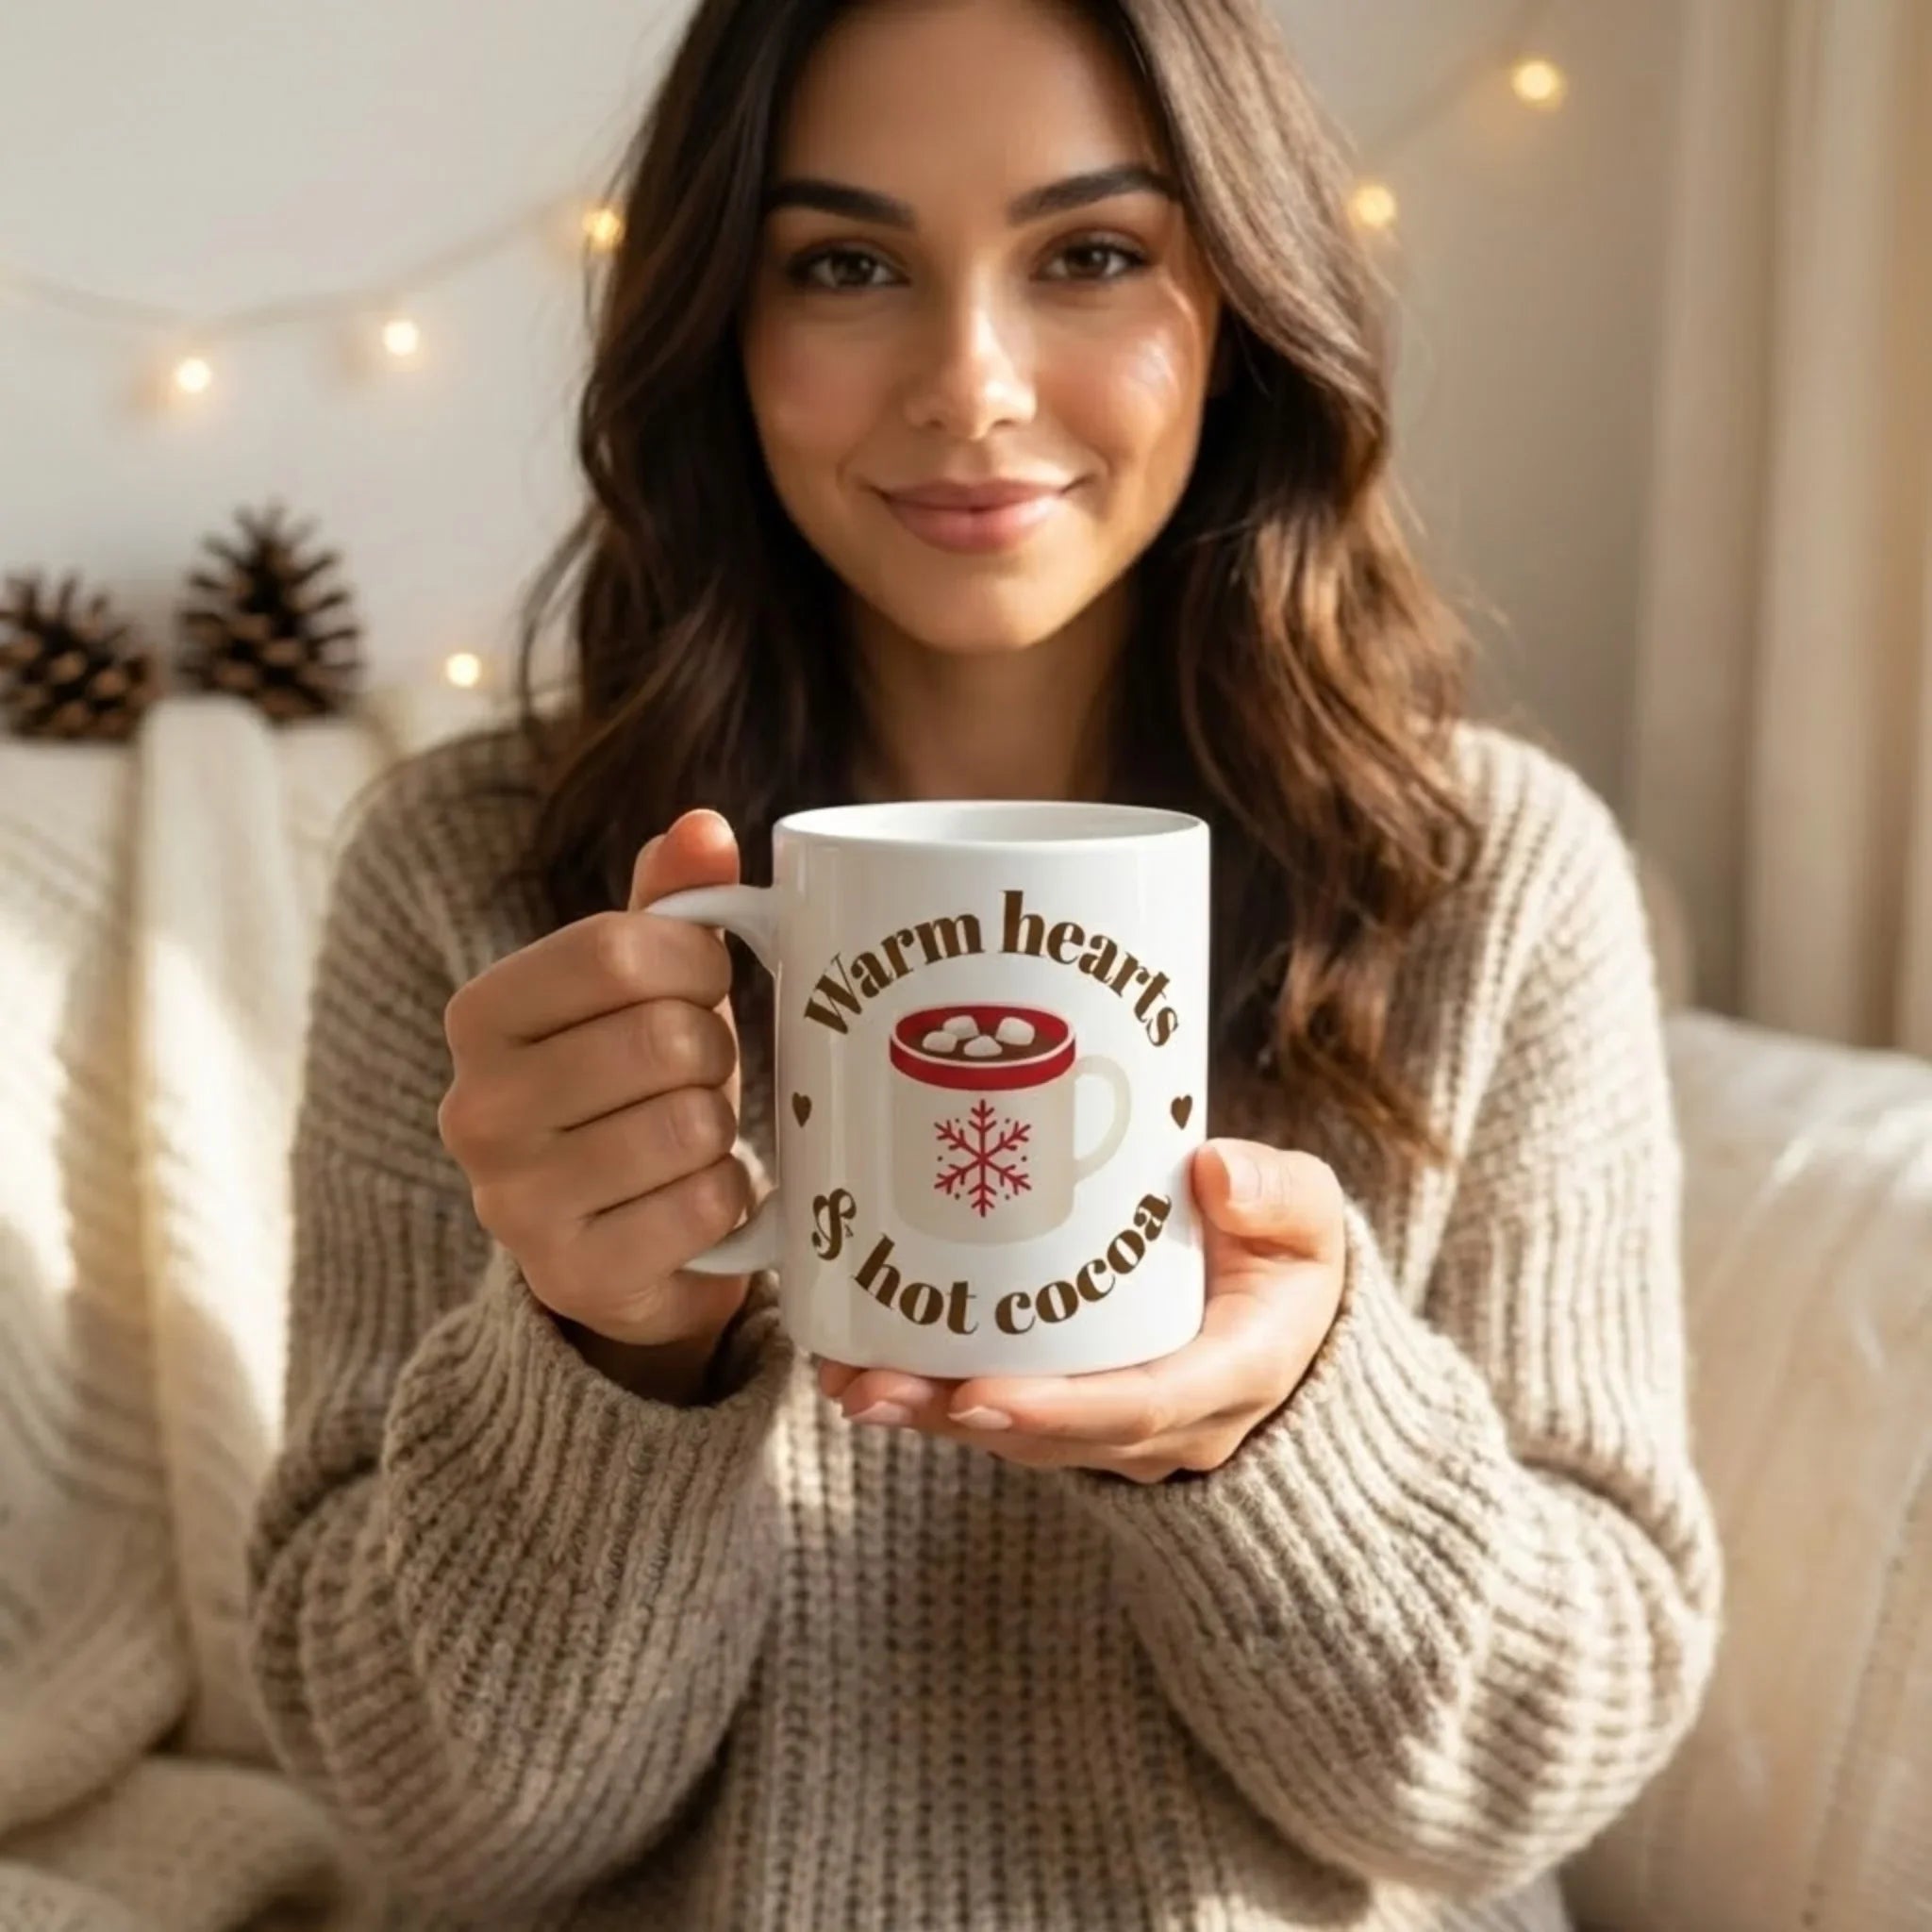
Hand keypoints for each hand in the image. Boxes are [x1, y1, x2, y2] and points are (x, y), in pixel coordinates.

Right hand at [438, 809, 754, 1373]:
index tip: (707, 984)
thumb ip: (670, 903)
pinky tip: (698, 1200)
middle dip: (712, 1054)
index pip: (616, 949)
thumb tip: (703, 826)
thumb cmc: (641, 1090)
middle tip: (699, 1076)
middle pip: (662, 1038)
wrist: (626, 1246)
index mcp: (481, 1014)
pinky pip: (704, 1206)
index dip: (696, 961)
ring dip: (721, 1130)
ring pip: (689, 1125)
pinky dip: (730, 1199)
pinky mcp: (574, 1276)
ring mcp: (514, 1201)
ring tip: (694, 1138)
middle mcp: (475, 1107)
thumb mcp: (648, 991)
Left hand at [815, 1140, 1347, 1482]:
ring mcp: (1118, 1428)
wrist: (1285, 1306)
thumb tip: (1216, 1173)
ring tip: (842, 1376)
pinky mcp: (1075, 1411)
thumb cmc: (1284, 1248)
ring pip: (1014, 1433)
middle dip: (955, 1416)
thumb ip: (1275, 1193)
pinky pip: (1002, 1415)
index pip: (1140, 1408)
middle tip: (868, 1386)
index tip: (978, 1393)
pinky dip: (933, 1396)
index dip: (1057, 1408)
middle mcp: (1170, 1424)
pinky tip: (858, 1363)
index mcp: (1232, 1376)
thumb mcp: (1306, 1215)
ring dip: (926, 1413)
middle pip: (1052, 1435)